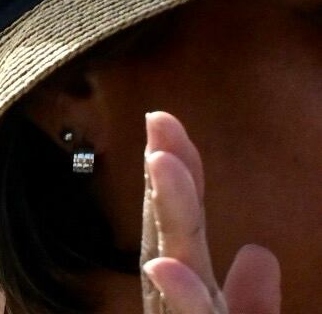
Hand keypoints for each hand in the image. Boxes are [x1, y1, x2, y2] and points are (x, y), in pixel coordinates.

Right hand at [142, 111, 280, 312]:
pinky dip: (179, 296)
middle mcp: (174, 300)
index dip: (179, 175)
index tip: (165, 121)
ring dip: (168, 211)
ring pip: (174, 264)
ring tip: (161, 161)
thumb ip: (253, 302)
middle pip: (169, 232)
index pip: (182, 224)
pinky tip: (162, 265)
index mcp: (190, 290)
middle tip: (157, 120)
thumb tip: (258, 252)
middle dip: (164, 177)